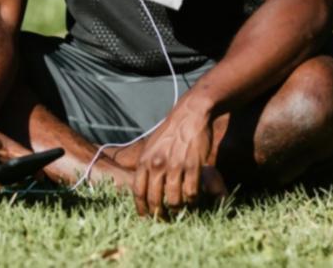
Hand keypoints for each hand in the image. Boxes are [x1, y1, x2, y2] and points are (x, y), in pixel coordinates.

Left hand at [131, 98, 225, 217]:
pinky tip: (194, 198)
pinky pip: (191, 192)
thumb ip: (146, 164)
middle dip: (159, 214)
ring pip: (174, 199)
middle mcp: (157, 164)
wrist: (191, 114)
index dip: (142, 209)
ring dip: (178, 208)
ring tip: (181, 209)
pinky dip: (192, 199)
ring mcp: (175, 166)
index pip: (138, 192)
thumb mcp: (151, 145)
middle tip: (165, 219)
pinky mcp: (193, 165)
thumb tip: (142, 184)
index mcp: (145, 160)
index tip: (146, 217)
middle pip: (155, 200)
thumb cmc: (171, 130)